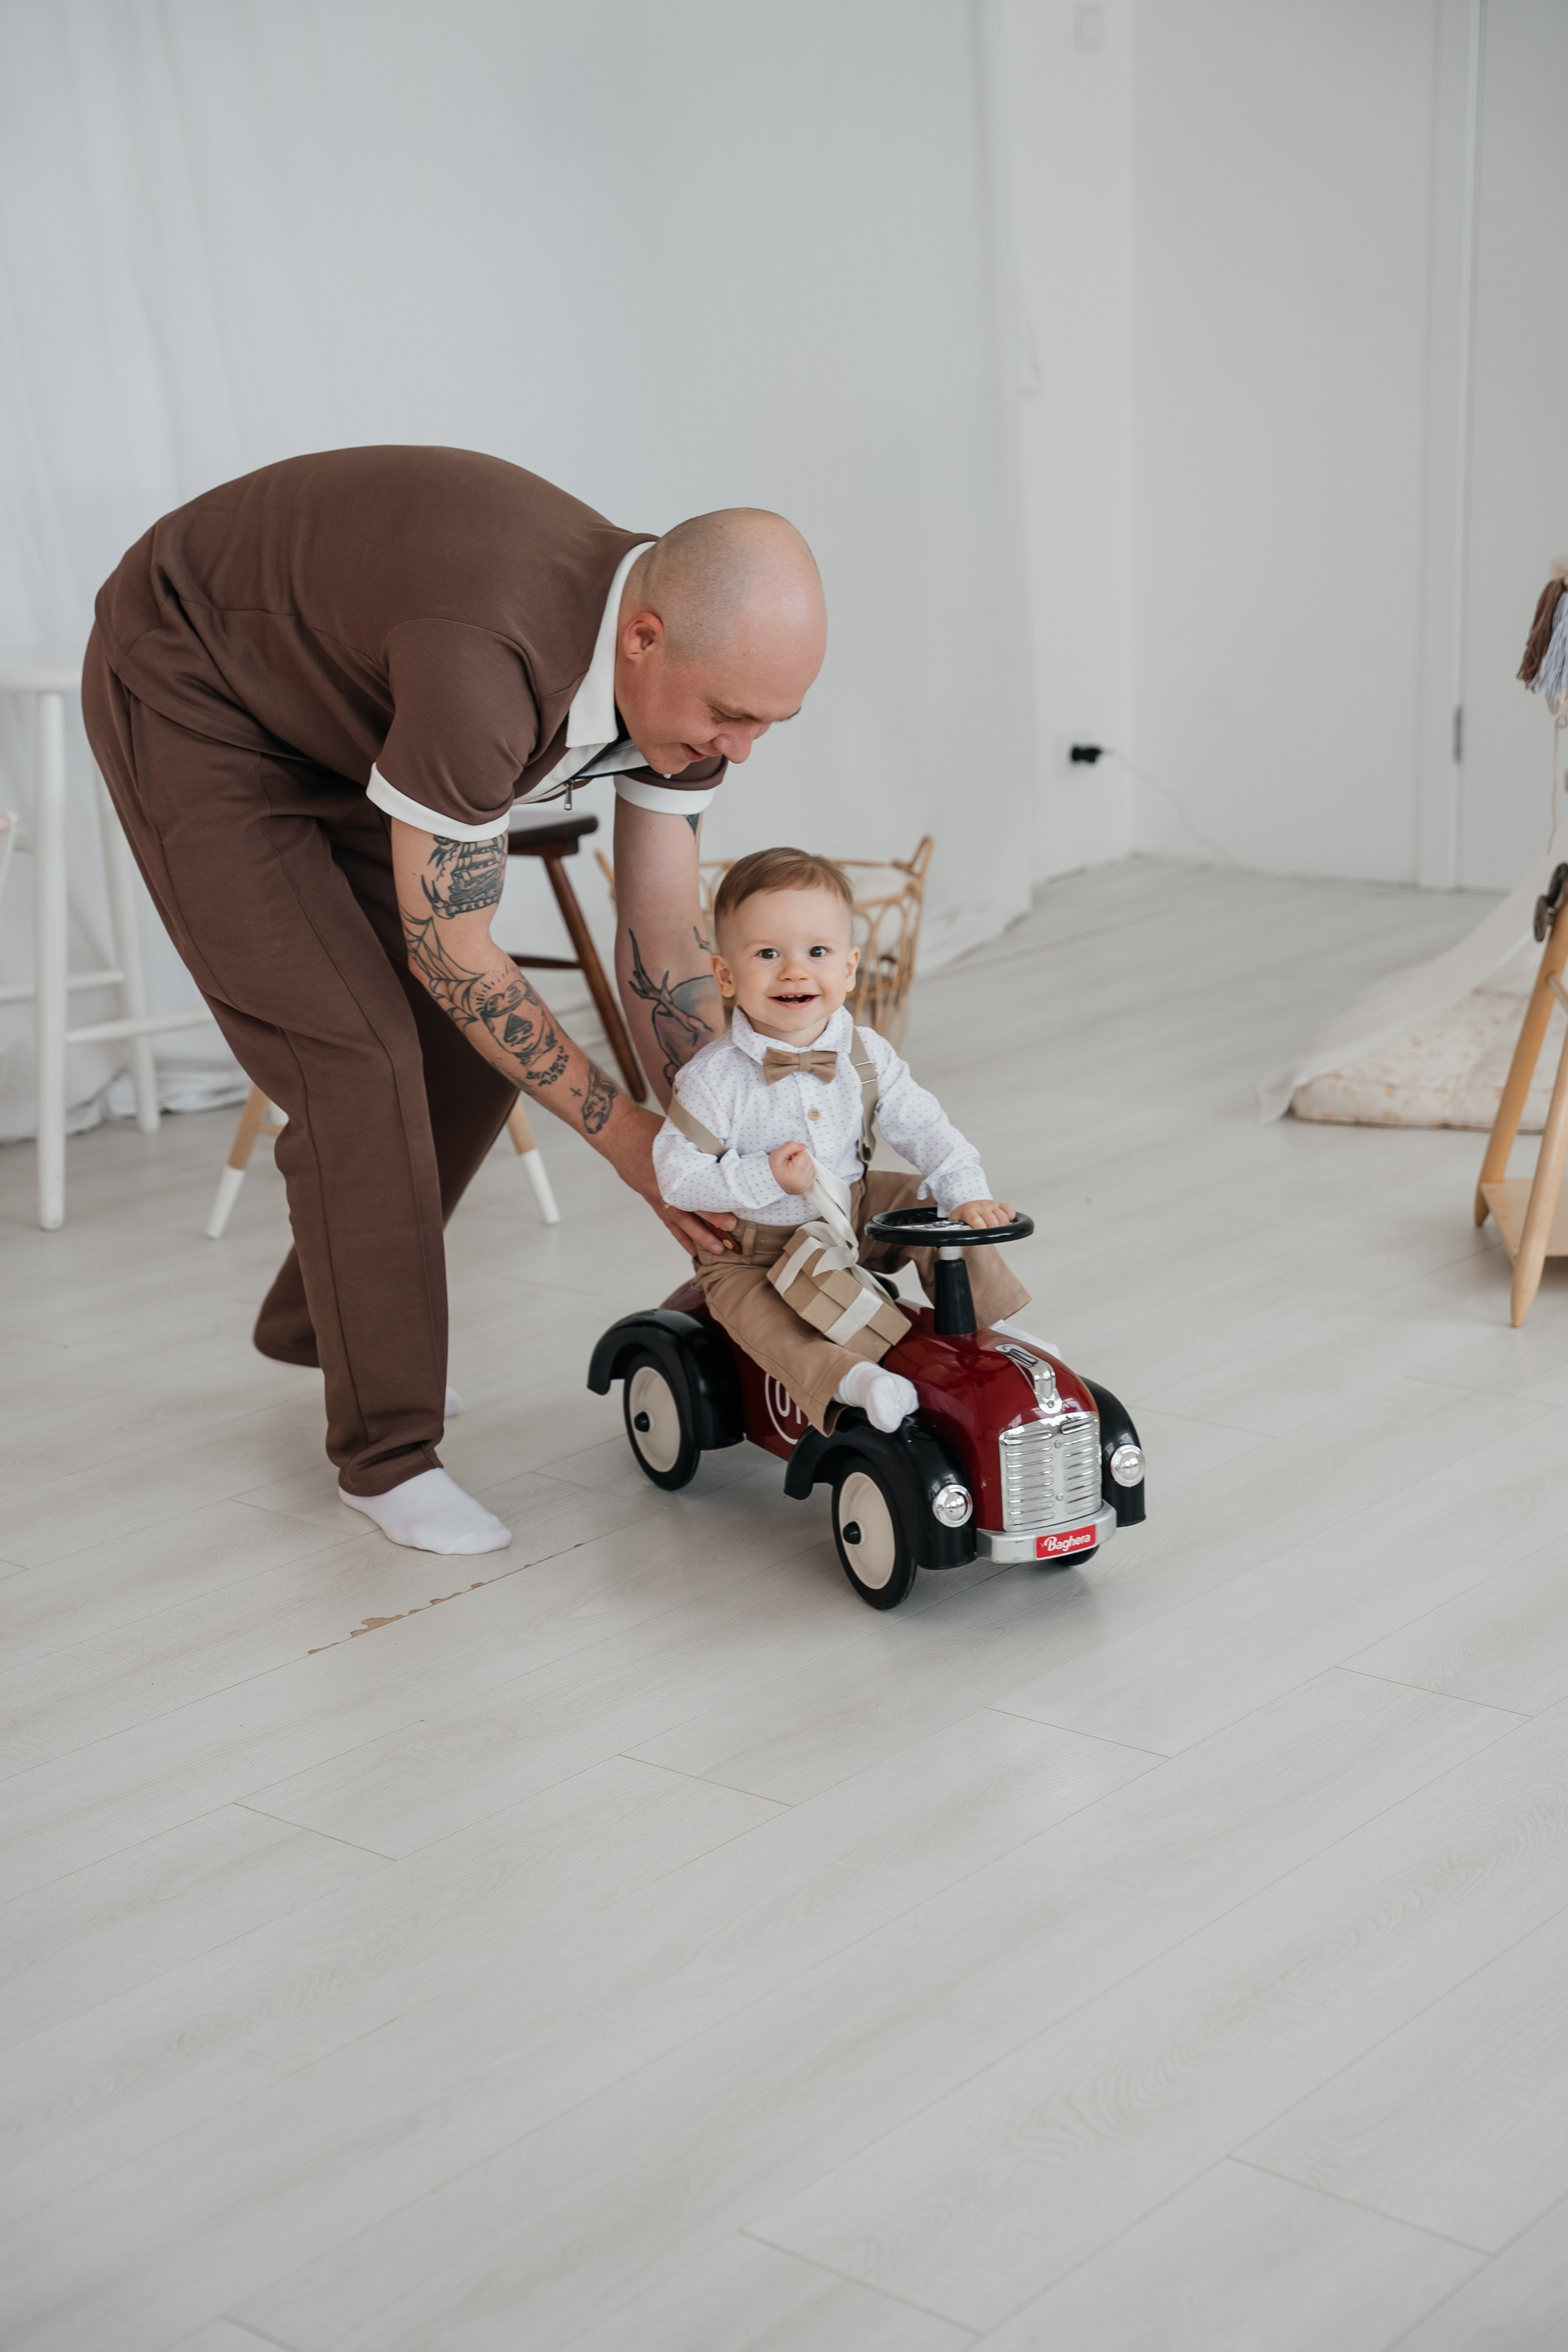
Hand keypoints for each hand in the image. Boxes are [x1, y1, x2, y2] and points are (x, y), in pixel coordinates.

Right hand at [600, 1101, 735, 1254]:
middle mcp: (664, 1185)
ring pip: (679, 1221)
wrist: (617, 1133)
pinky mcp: (651, 1196)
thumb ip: (695, 1144)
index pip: (696, 1193)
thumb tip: (723, 1151)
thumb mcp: (675, 1131)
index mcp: (671, 1169)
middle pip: (689, 1210)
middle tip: (729, 1238)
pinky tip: (692, 1248)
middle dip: (710, 1226)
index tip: (733, 1217)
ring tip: (716, 1251)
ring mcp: (656, 1193)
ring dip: (697, 1237)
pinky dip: (680, 1235)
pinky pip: (667, 1220)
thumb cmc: (646, 1128)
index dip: (714, 1206)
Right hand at [769, 1139, 815, 1196]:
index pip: (803, 1155)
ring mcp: (806, 1184)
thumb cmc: (774, 1169)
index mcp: (795, 1173)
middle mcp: (802, 1180)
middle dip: (800, 1159)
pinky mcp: (808, 1186)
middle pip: (808, 1160)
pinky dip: (805, 1171)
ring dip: (803, 1165)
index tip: (788, 1160)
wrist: (772, 1183)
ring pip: (810, 1166)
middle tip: (790, 1164)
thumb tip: (803, 1146)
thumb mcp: (777, 1154)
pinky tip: (796, 1173)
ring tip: (792, 1169)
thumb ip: (791, 1146)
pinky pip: (811, 1172)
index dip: (795, 1154)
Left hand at [951, 1198, 1012, 1229]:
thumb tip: (940, 1248)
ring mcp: (991, 1206)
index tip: (981, 1233)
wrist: (967, 1201)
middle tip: (989, 1235)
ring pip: (1002, 1216)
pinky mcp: (999, 1204)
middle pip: (993, 1221)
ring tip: (996, 1230)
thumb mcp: (953, 1222)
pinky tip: (1006, 1221)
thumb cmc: (963, 1215)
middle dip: (993, 1230)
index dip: (980, 1227)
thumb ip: (949, 1234)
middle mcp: (981, 1208)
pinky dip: (1010, 1216)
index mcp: (968, 1212)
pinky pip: (1009, 1209)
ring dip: (1002, 1225)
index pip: (976, 1219)